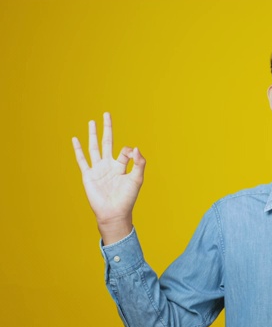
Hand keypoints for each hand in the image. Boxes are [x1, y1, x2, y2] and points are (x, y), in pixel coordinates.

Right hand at [72, 112, 145, 243]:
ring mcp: (98, 169)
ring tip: (91, 121)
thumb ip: (140, 163)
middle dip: (107, 128)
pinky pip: (82, 160)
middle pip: (107, 142)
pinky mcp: (88, 175)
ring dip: (93, 134)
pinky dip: (78, 149)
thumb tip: (136, 147)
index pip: (124, 151)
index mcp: (122, 166)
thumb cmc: (127, 198)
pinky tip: (75, 139)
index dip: (128, 151)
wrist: (114, 213)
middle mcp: (109, 165)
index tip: (131, 154)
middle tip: (107, 113)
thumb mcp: (137, 179)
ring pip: (94, 148)